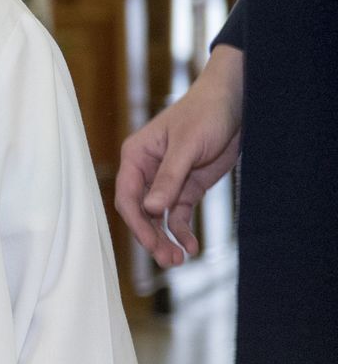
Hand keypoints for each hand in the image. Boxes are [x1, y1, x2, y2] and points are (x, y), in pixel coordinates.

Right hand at [116, 46, 241, 266]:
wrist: (235, 103)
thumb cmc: (204, 115)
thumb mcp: (187, 147)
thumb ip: (169, 178)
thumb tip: (151, 209)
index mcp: (136, 157)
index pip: (128, 196)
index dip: (137, 222)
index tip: (151, 243)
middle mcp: (146, 171)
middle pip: (141, 212)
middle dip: (151, 236)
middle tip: (168, 259)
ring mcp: (167, 181)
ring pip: (159, 217)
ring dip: (166, 238)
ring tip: (178, 260)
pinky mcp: (187, 188)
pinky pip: (179, 215)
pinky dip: (183, 231)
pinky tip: (192, 246)